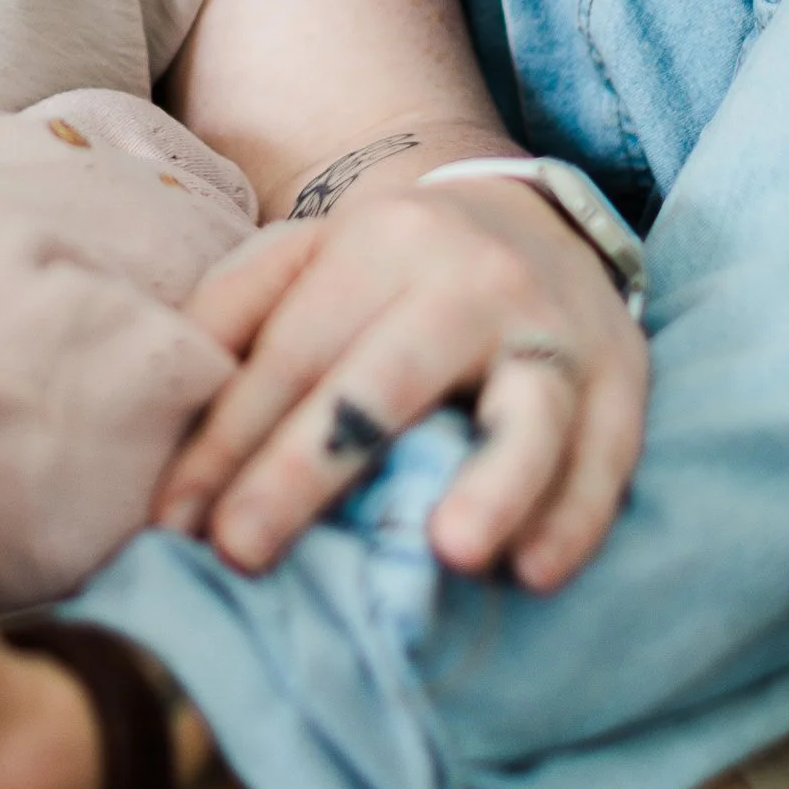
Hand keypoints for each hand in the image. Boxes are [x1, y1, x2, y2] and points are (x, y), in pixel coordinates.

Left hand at [152, 174, 647, 588]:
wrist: (532, 215)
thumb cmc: (391, 267)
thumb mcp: (305, 259)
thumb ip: (233, 311)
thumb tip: (164, 394)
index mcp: (375, 246)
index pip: (290, 356)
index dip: (227, 442)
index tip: (174, 525)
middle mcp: (467, 282)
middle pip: (382, 383)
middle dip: (307, 471)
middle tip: (244, 553)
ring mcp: (552, 329)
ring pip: (525, 413)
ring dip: (492, 486)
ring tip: (449, 554)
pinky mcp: (624, 375)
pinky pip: (607, 451)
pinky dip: (575, 515)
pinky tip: (536, 573)